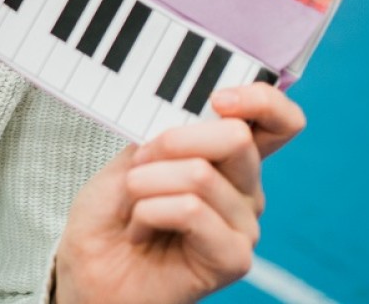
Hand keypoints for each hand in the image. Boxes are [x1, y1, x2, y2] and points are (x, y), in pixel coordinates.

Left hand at [53, 85, 305, 303]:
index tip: (217, 99)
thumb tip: (194, 112)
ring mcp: (243, 225)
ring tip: (132, 205)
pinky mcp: (234, 258)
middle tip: (139, 165)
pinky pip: (191, 211)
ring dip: (145, 183)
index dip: (261, 100)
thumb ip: (167, 132)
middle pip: (236, 137)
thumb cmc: (110, 215)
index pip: (279, 121)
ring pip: (200, 174)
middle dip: (170, 141)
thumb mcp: (132, 157)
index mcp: (228, 158)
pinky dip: (149, 213)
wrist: (89, 269)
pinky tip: (140, 232)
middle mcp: (245, 189)